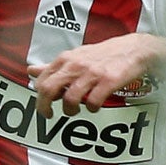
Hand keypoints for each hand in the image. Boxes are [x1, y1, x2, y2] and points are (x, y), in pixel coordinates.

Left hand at [29, 34, 163, 114]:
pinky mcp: (108, 81)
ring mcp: (92, 73)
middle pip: (49, 90)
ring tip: (75, 110)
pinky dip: (92, 108)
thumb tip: (31, 71)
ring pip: (70, 99)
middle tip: (50, 115)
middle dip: (46, 107)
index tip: (46, 104)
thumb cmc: (103, 55)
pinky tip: (94, 105)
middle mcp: (76, 65)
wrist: (134, 49)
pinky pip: (93, 102)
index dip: (40, 97)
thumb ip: (52, 66)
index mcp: (65, 59)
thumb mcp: (75, 56)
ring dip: (70, 110)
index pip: (42, 81)